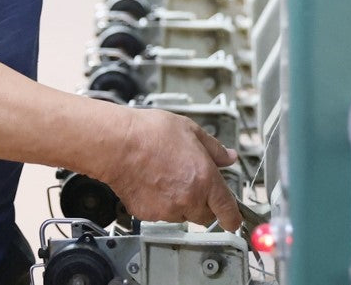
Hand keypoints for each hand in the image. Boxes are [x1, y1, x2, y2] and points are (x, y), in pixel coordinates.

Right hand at [98, 108, 241, 230]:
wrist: (117, 144)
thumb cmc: (149, 133)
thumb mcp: (190, 130)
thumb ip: (214, 148)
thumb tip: (228, 156)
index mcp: (204, 178)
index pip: (227, 209)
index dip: (233, 218)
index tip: (234, 220)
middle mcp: (188, 198)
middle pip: (205, 215)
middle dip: (204, 203)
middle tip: (193, 183)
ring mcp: (167, 209)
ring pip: (183, 215)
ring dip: (182, 203)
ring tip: (168, 177)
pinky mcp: (147, 214)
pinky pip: (161, 215)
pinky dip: (161, 204)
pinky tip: (153, 183)